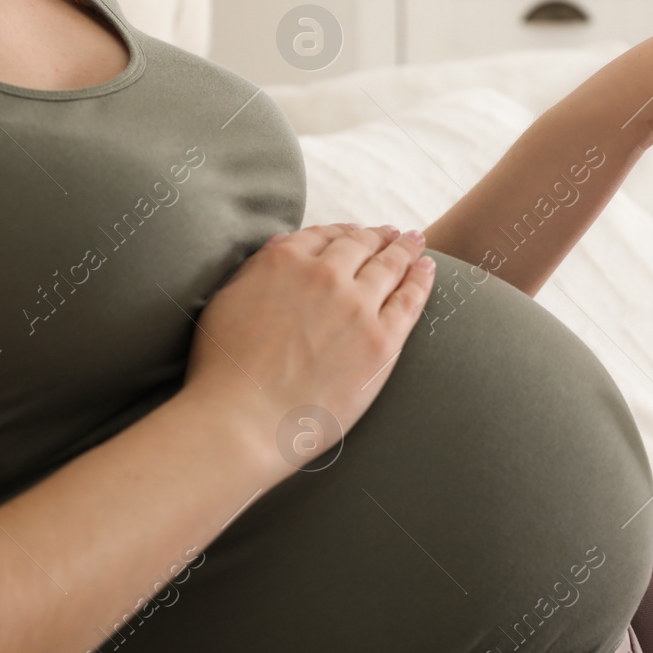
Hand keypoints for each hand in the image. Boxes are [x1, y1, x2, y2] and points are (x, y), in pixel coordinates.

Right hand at [183, 224, 435, 467]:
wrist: (243, 420)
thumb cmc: (224, 369)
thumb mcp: (227, 300)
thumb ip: (258, 269)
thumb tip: (284, 245)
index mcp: (284, 261)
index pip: (324, 235)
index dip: (342, 232)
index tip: (354, 233)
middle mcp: (325, 275)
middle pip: (361, 245)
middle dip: (378, 237)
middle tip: (393, 234)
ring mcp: (357, 306)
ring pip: (389, 266)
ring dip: (405, 250)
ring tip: (416, 243)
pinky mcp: (381, 341)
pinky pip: (409, 299)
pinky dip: (421, 279)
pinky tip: (428, 269)